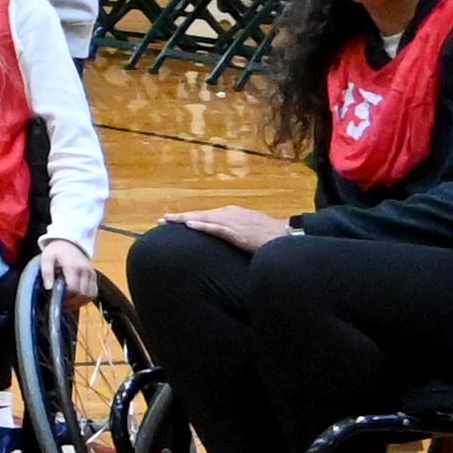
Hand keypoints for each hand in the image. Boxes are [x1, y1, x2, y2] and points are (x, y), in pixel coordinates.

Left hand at [33, 239, 101, 295]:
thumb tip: (49, 287)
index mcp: (73, 266)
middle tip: (63, 302)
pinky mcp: (94, 276)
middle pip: (83, 294)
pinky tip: (77, 298)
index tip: (58, 297)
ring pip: (90, 295)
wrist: (70, 242)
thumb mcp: (46, 258)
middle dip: (73, 301)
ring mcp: (91, 273)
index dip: (66, 296)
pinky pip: (94, 292)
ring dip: (80, 301)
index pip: (74, 288)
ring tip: (69, 301)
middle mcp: (85, 270)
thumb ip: (47, 272)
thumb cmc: (57, 250)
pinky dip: (86, 298)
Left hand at [173, 206, 291, 251]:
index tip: (172, 219)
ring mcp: (235, 223)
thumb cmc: (272, 237)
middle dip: (181, 217)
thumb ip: (236, 231)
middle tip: (162, 219)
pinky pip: (218, 228)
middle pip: (201, 214)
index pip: (207, 214)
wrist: (290, 238)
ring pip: (205, 219)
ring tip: (169, 221)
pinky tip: (190, 226)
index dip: (189, 217)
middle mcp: (232, 214)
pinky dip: (204, 226)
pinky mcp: (240, 233)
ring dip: (186, 219)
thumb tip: (226, 236)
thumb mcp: (250, 231)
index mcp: (234, 214)